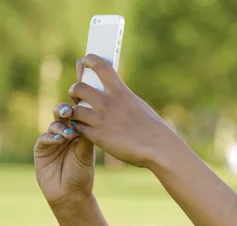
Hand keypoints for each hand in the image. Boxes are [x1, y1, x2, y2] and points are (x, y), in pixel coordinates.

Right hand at [34, 59, 95, 207]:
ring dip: (61, 121)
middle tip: (76, 106)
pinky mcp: (42, 148)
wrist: (73, 193)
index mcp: (83, 125)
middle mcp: (67, 128)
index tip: (85, 67)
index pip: (83, 102)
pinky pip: (45, 137)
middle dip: (70, 105)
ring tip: (69, 126)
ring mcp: (53, 137)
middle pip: (67, 108)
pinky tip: (59, 138)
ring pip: (56, 121)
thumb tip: (115, 106)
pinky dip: (53, 136)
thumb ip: (102, 128)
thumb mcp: (98, 147)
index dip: (83, 85)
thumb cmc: (85, 171)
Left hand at [67, 54, 180, 168]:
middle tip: (77, 95)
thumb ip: (122, 98)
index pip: (101, 67)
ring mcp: (101, 120)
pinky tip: (83, 128)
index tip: (86, 60)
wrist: (158, 148)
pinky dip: (78, 127)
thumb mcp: (138, 106)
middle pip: (79, 88)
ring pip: (74, 109)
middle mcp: (109, 104)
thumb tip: (113, 92)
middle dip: (75, 90)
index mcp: (122, 93)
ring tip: (78, 114)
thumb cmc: (153, 128)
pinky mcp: (98, 137)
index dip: (91, 60)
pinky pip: (78, 127)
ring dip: (74, 111)